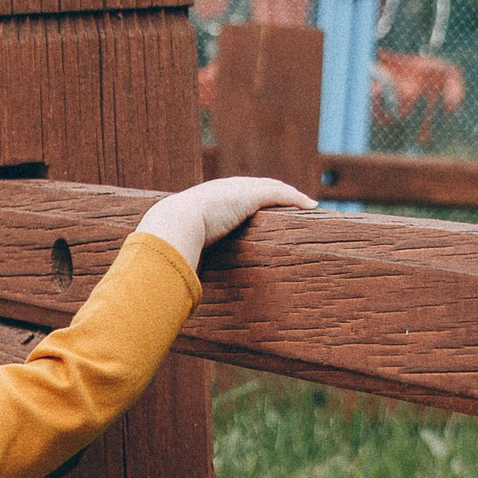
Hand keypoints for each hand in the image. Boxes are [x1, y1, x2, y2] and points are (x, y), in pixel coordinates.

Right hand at [137, 177, 315, 262]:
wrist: (171, 227)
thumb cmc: (167, 244)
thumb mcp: (174, 252)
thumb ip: (179, 264)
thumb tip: (175, 290)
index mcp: (204, 199)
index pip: (231, 195)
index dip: (247, 200)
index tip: (258, 210)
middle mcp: (222, 189)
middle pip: (255, 187)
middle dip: (272, 192)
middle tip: (290, 203)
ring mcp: (236, 190)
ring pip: (270, 188)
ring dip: (289, 195)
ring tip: (306, 205)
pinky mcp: (249, 196)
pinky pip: (279, 193)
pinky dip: (295, 198)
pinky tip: (310, 206)